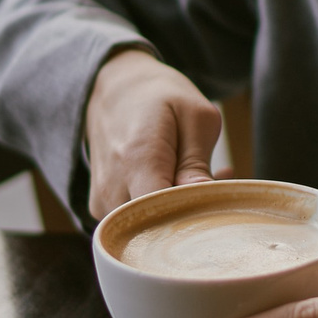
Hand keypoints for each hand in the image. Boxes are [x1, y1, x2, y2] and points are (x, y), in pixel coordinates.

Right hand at [83, 49, 220, 217]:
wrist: (115, 88)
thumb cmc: (161, 98)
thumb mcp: (195, 116)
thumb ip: (198, 164)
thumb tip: (204, 202)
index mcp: (136, 160)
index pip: (165, 213)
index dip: (195, 212)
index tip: (217, 195)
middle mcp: (112, 187)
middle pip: (156, 228)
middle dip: (190, 214)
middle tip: (214, 183)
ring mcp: (101, 201)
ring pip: (147, 230)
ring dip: (176, 211)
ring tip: (193, 178)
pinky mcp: (100, 207)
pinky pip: (134, 223)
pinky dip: (159, 210)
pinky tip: (174, 185)